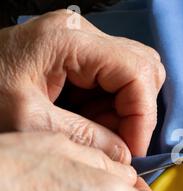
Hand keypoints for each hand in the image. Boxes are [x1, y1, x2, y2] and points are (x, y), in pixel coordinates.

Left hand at [0, 10, 165, 162]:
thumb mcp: (30, 122)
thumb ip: (84, 138)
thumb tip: (126, 155)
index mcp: (70, 39)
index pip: (136, 72)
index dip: (142, 115)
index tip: (134, 150)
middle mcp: (82, 33)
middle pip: (143, 69)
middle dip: (137, 112)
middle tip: (118, 142)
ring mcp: (83, 42)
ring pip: (135, 75)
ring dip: (127, 110)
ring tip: (100, 132)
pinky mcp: (80, 56)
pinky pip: (117, 81)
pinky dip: (113, 108)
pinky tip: (91, 122)